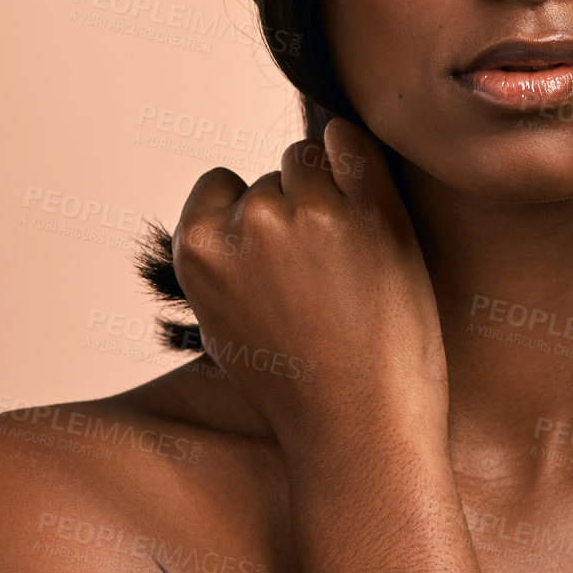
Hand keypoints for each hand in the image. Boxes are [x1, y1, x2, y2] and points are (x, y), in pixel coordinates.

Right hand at [170, 117, 448, 451]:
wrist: (360, 429)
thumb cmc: (297, 387)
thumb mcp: (222, 324)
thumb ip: (218, 260)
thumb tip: (233, 204)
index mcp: (199, 249)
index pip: (218, 183)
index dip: (248, 211)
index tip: (275, 249)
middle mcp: (251, 222)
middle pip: (272, 176)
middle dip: (294, 207)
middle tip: (323, 270)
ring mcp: (313, 212)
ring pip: (310, 158)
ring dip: (329, 188)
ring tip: (349, 253)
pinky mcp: (372, 211)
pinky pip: (354, 144)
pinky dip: (355, 150)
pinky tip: (363, 176)